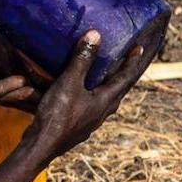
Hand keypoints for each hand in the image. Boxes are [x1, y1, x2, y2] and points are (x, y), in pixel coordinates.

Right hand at [21, 27, 156, 160]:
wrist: (42, 146)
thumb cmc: (58, 114)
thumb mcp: (70, 82)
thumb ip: (82, 59)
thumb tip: (96, 36)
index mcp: (106, 101)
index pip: (125, 78)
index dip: (132, 61)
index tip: (139, 48)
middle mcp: (103, 112)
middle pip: (118, 89)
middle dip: (121, 74)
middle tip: (125, 60)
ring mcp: (91, 121)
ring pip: (105, 99)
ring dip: (107, 85)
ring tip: (104, 74)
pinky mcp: (79, 126)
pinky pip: (92, 105)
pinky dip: (92, 94)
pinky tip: (83, 93)